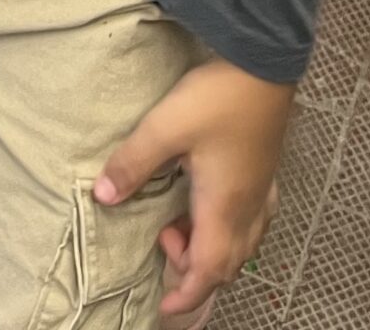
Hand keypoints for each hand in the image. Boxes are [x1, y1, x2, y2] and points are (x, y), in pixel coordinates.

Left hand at [96, 59, 291, 325]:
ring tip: (177, 225)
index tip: (164, 307)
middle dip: (194, 272)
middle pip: (227, 264)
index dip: (186, 294)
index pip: (208, 270)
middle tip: (163, 248)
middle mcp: (248, 209)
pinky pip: (252, 221)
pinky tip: (213, 207)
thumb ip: (134, 163)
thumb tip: (104, 197)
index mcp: (223, 208)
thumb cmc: (217, 98)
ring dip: (211, 250)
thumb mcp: (165, 127)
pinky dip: (230, 230)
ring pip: (242, 244)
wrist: (263, 64)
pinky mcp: (265, 172)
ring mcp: (261, 191)